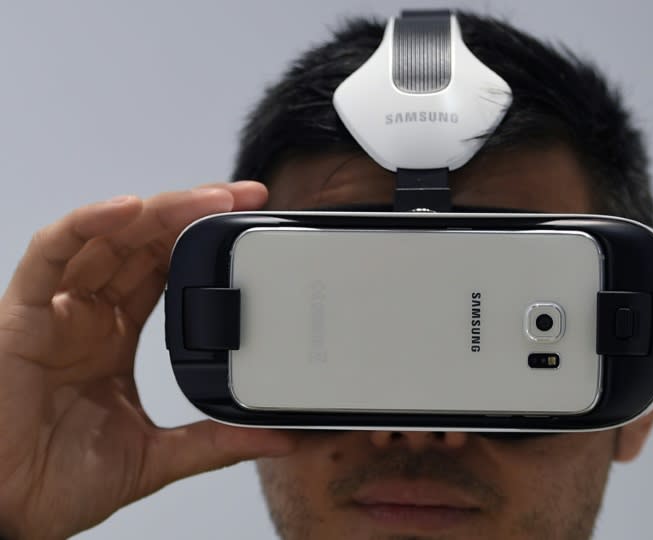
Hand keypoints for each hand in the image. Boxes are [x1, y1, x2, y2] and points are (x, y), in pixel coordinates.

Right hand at [0, 182, 295, 538]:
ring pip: (107, 236)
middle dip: (193, 212)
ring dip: (158, 210)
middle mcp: (88, 313)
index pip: (165, 268)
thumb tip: (279, 439)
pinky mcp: (23, 312)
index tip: (250, 224)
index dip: (203, 240)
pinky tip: (131, 209)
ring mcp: (57, 308)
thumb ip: (216, 442)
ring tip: (209, 198)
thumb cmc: (61, 481)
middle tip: (244, 197)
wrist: (11, 513)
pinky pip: (51, 252)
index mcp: (115, 335)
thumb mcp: (158, 455)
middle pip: (143, 242)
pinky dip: (88, 224)